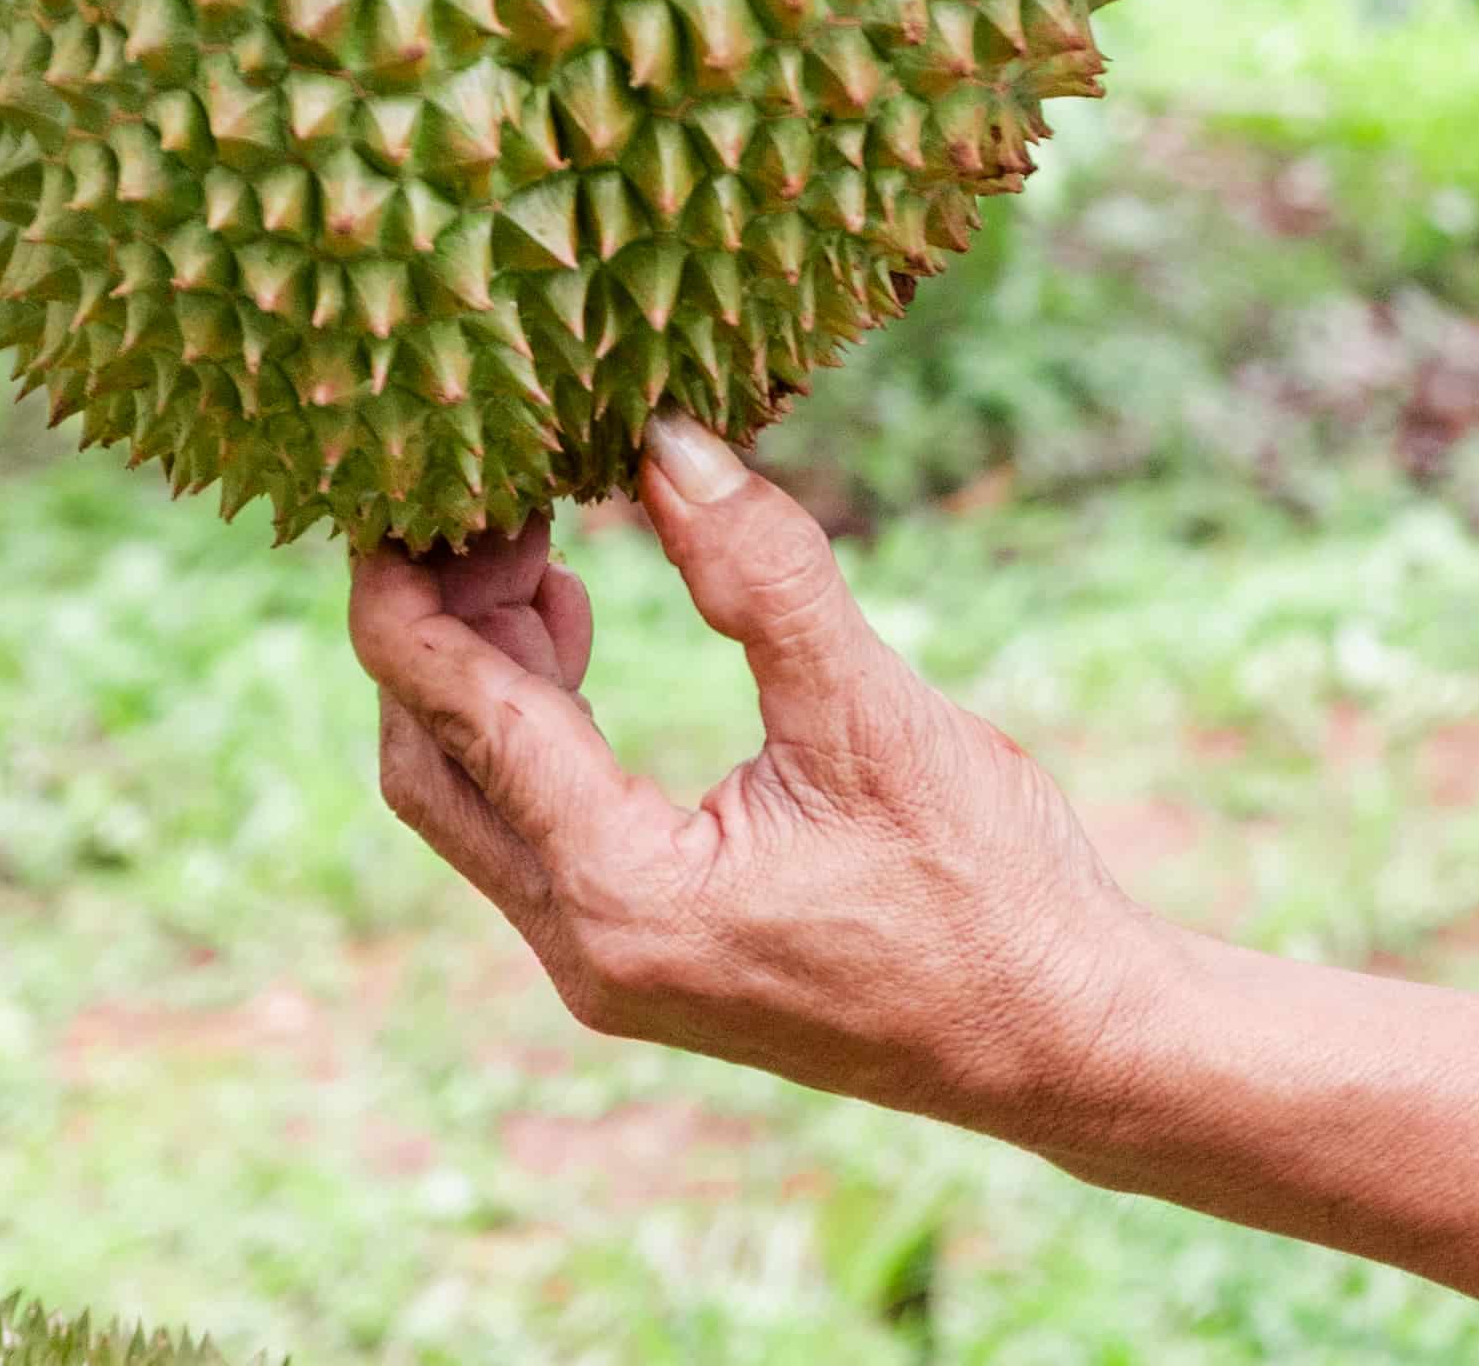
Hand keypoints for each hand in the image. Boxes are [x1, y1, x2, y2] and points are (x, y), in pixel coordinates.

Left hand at [349, 415, 1176, 1136]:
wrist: (1061, 1037)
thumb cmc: (987, 887)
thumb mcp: (871, 714)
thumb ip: (763, 575)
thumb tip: (666, 442)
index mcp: (623, 893)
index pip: (458, 714)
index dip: (416, 586)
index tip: (418, 478)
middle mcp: (584, 948)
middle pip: (430, 762)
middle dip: (436, 623)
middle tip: (493, 497)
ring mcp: (607, 964)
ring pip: (471, 799)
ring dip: (479, 671)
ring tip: (535, 544)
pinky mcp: (643, 955)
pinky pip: (531, 826)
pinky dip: (529, 722)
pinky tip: (575, 634)